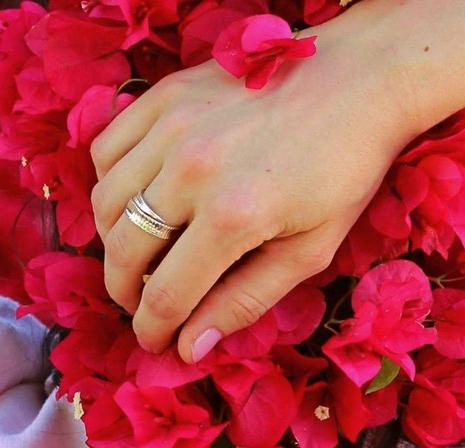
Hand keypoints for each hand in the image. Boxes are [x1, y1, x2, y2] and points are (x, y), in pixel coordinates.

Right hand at [89, 10, 420, 363]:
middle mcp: (192, 170)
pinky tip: (138, 201)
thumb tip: (190, 349)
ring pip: (106, 203)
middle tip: (140, 306)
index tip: (155, 342)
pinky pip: (107, 150)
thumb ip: (244, 302)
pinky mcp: (165, 95)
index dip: (153, 329)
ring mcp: (173, 126)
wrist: (359, 81)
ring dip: (114, 242)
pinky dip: (111, 184)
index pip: (166, 294)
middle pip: (123, 252)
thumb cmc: (343, 173)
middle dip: (124, 293)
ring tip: (138, 258)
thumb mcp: (308, 252)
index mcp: (233, 217)